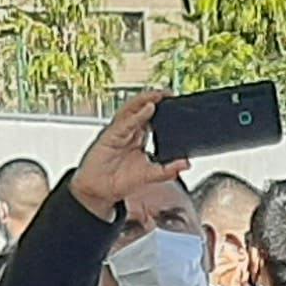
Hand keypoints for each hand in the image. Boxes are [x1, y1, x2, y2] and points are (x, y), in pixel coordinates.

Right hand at [68, 91, 168, 220]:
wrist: (99, 191)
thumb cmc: (119, 181)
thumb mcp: (149, 175)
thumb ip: (167, 170)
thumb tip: (185, 164)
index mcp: (139, 137)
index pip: (152, 118)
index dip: (163, 109)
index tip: (176, 103)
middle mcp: (129, 131)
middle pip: (142, 108)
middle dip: (155, 99)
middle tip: (170, 93)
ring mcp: (119, 132)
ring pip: (132, 110)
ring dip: (146, 100)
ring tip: (160, 95)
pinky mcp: (110, 135)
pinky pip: (125, 122)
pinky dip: (137, 115)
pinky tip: (148, 109)